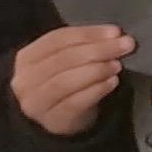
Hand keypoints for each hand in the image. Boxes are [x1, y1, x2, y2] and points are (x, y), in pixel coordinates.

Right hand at [12, 24, 129, 134]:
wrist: (59, 117)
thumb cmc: (65, 79)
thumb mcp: (68, 59)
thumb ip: (86, 45)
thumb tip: (115, 35)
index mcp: (27, 57)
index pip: (56, 39)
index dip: (88, 34)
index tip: (115, 31)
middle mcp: (25, 80)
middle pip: (62, 59)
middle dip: (97, 50)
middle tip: (125, 45)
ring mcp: (35, 103)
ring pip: (64, 82)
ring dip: (96, 70)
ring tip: (117, 65)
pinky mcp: (52, 120)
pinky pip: (74, 103)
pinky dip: (96, 90)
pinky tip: (112, 82)